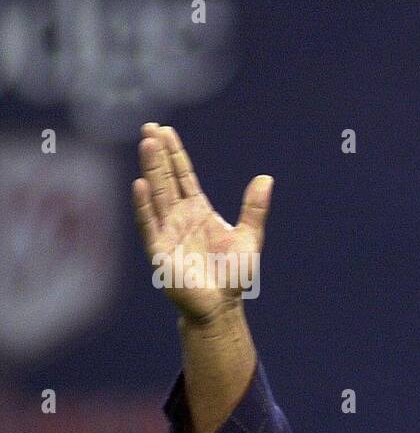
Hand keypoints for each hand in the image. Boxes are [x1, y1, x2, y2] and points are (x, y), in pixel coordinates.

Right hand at [132, 123, 272, 322]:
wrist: (221, 306)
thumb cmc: (232, 276)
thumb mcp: (249, 237)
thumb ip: (254, 209)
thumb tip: (266, 179)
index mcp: (198, 211)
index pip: (183, 176)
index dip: (175, 154)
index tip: (165, 130)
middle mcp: (179, 217)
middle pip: (167, 179)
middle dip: (158, 153)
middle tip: (149, 126)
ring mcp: (167, 232)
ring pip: (158, 194)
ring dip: (151, 170)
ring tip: (147, 144)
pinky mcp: (160, 251)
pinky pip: (151, 224)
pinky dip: (145, 206)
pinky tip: (141, 184)